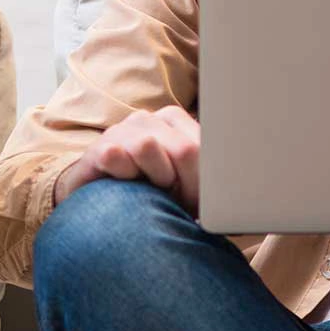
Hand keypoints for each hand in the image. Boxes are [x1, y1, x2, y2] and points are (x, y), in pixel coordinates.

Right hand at [54, 106, 200, 213]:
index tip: (194, 196)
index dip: (201, 179)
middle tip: (171, 196)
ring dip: (153, 179)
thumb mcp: (189, 186)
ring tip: (149, 190)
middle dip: (182, 183)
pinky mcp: (98, 148)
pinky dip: (123, 175)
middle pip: (183, 149)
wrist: (105, 210)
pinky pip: (114, 155)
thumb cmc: (155, 197)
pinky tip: (125, 185)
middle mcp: (147, 119)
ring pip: (147, 146)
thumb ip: (207, 170)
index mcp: (173, 120)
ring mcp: (121, 131)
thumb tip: (231, 170)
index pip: (202, 145)